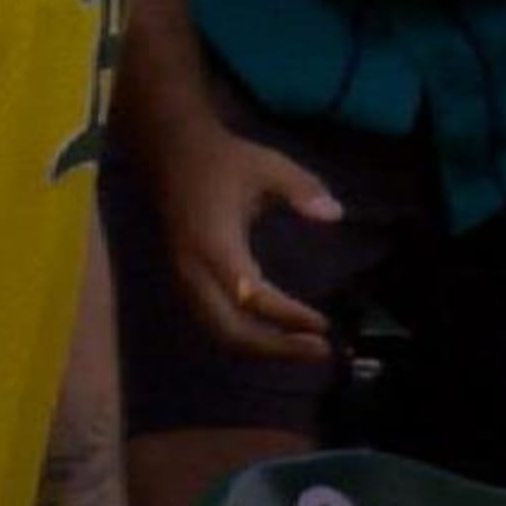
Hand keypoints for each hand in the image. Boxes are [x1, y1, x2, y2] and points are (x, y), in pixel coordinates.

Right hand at [145, 118, 342, 361]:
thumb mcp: (266, 165)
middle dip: (275, 348)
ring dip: (262, 349)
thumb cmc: (223, 161)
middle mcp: (195, 272)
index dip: (287, 316)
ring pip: (220, 334)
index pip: (251, 295)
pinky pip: (214, 324)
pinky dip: (246, 338)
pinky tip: (277, 337)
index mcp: (213, 244)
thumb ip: (301, 189)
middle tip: (320, 350)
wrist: (172, 155)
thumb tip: (334, 214)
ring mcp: (186, 282)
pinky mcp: (187, 284)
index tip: (322, 324)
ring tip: (304, 348)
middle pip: (231, 331)